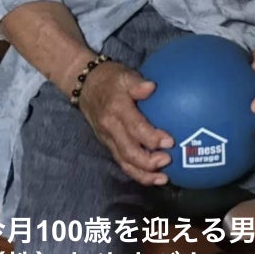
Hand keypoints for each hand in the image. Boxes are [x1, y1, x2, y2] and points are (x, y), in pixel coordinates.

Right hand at [78, 61, 173, 185]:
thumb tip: (152, 87)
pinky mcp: (108, 144)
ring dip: (143, 173)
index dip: (151, 137)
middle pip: (128, 151)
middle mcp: (110, 128)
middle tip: (168, 161)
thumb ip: (137, 83)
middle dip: (148, 162)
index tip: (169, 142)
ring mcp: (108, 139)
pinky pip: (122, 161)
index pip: (134, 127)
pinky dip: (137, 171)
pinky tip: (154, 175)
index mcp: (116, 110)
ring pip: (124, 162)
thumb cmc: (111, 79)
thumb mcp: (124, 75)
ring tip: (163, 179)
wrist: (84, 85)